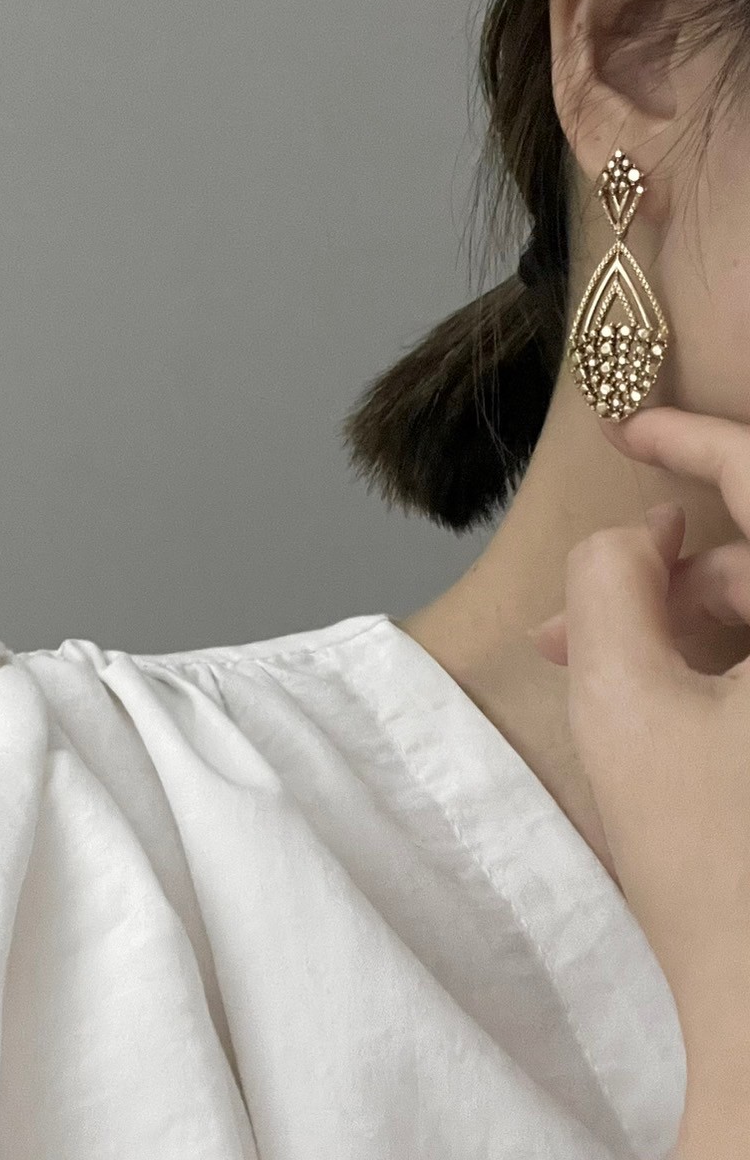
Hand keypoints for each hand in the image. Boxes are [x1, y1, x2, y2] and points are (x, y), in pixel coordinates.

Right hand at [528, 407, 749, 1087]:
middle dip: (666, 571)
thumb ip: (607, 578)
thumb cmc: (712, 871)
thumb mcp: (623, 701)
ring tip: (597, 676)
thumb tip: (639, 532)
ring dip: (682, 626)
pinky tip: (658, 701)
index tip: (629, 428)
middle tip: (577, 613)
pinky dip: (722, 667)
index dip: (692, 437)